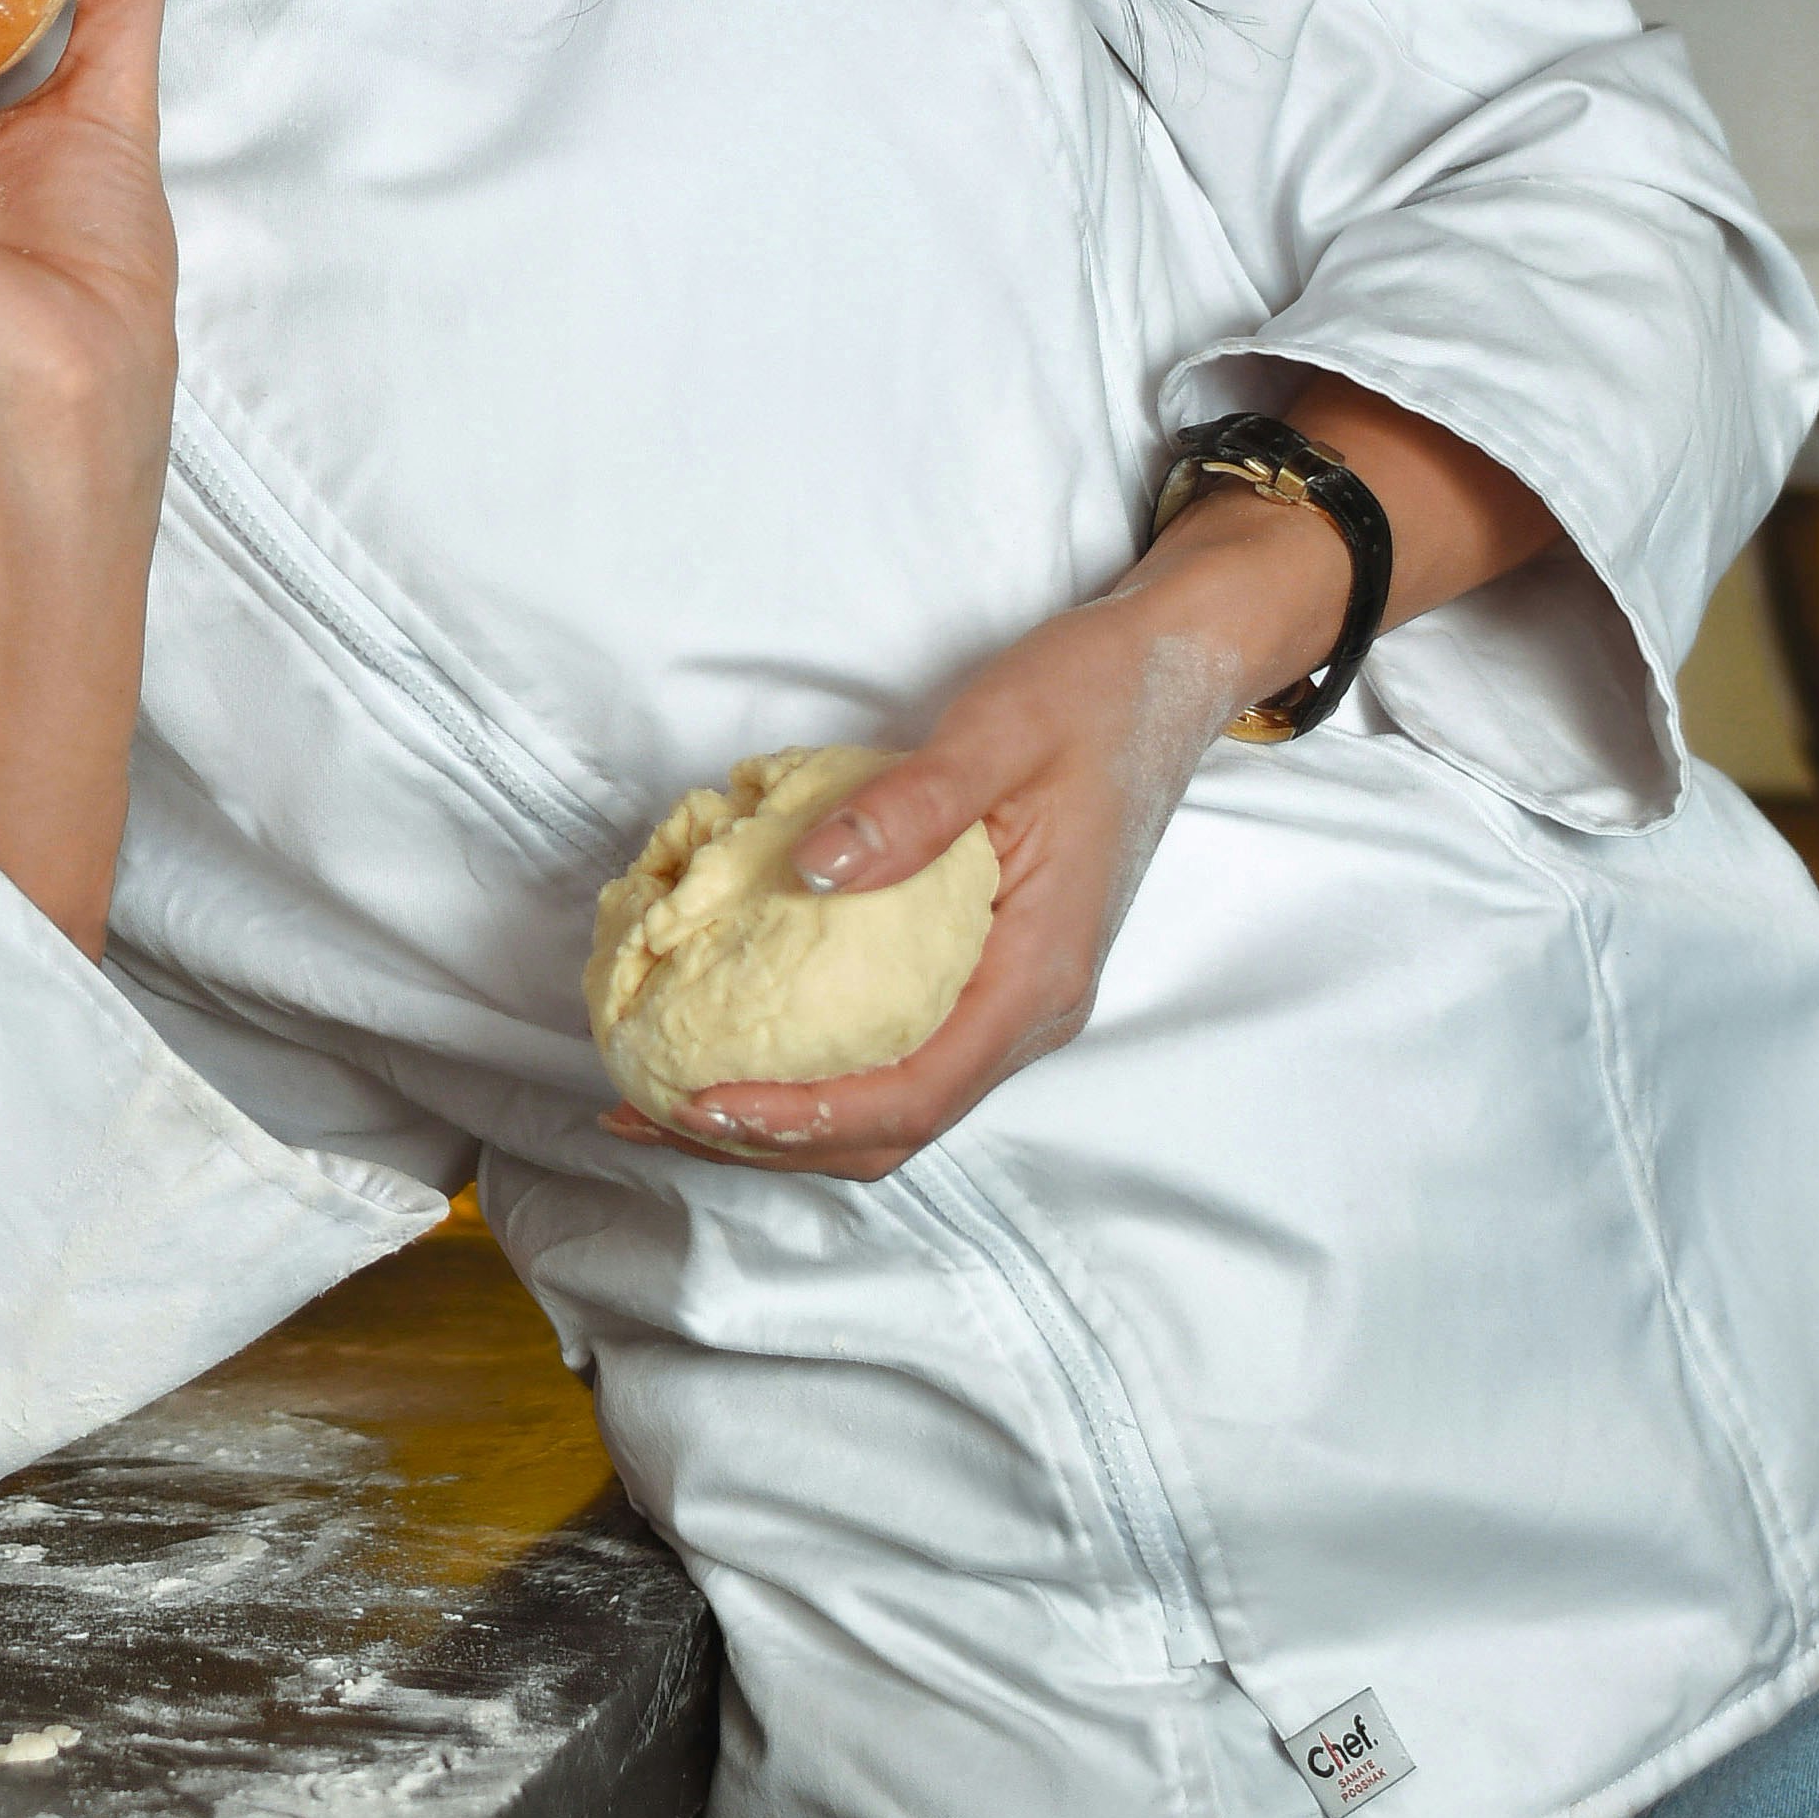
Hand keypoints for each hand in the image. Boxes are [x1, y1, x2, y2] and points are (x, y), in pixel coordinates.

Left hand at [637, 490, 1350, 1184]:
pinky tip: (745, 1034)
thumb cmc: (1090, 697)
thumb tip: (813, 872)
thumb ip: (913, 807)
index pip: (917, 1094)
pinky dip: (818, 1066)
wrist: (1165, 676)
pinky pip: (900, 1051)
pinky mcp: (990, 973)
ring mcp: (1014, 998)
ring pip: (895, 1102)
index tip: (705, 1103)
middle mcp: (1032, 1009)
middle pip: (895, 1127)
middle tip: (653, 1112)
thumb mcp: (998, 731)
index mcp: (1039, 972)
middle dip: (773, 1141)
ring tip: (673, 1095)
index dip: (806, 1118)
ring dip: (788, 1116)